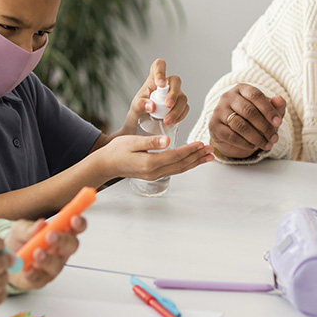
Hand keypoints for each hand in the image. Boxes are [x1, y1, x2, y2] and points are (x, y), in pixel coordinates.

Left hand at [6, 216, 85, 289]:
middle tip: (50, 236)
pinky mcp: (41, 280)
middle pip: (71, 246)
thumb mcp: (19, 229)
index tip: (74, 219)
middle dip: (62, 240)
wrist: (4, 258)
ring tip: (36, 253)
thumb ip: (29, 228)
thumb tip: (40, 225)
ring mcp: (53, 266)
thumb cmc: (19, 241)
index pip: (76, 227)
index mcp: (60, 233)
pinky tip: (26, 269)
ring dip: (47, 259)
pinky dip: (33, 273)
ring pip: (56, 265)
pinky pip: (40, 278)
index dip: (79, 223)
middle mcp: (60, 251)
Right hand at [94, 134, 213, 180]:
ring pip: (180, 169)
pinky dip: (186, 165)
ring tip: (208, 157)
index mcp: (150, 163)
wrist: (106, 164)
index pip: (175, 156)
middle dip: (197, 157)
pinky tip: (192, 161)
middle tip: (211, 150)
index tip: (201, 143)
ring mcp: (154, 175)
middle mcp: (154, 172)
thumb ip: (150, 142)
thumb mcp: (132, 142)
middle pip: (181, 164)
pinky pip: (174, 170)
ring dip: (195, 162)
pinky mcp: (154, 174)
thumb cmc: (117, 150)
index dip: (190, 149)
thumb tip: (167, 140)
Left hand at [121, 59, 189, 133]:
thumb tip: (152, 106)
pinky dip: (180, 116)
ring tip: (166, 121)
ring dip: (176, 110)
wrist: (143, 122)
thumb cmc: (140, 109)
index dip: (161, 71)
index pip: (159, 66)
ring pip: (183, 97)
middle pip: (176, 81)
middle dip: (173, 94)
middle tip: (167, 105)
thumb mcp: (136, 107)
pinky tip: (171, 122)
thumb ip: (141, 105)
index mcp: (153, 79)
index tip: (160, 84)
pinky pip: (186, 108)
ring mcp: (176, 94)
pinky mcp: (180, 105)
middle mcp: (167, 85)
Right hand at [208, 84, 286, 158]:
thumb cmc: (253, 117)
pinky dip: (244, 143)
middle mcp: (228, 96)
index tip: (279, 122)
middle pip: (248, 111)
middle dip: (264, 127)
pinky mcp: (213, 125)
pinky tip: (253, 146)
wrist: (233, 130)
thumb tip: (280, 100)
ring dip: (256, 138)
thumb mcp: (267, 111)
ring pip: (240, 125)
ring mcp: (218, 110)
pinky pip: (231, 136)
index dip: (268, 109)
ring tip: (267, 145)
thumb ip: (275, 105)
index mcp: (242, 88)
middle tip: (274, 138)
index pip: (256, 95)